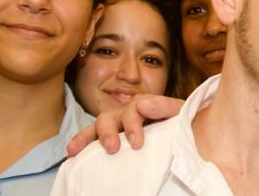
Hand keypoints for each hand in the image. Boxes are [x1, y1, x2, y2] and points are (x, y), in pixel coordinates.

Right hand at [66, 94, 183, 156]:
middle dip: (107, 132)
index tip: (137, 143)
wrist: (186, 137)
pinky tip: (72, 154)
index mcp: (142, 107)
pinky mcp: (111, 142)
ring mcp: (116, 129)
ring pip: (96, 127)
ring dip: (86, 137)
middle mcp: (125, 116)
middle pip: (109, 117)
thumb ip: (164, 106)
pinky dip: (80, 144)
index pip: (132, 109)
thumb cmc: (180, 123)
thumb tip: (141, 104)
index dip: (132, 124)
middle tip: (113, 148)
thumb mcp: (178, 112)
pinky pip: (91, 141)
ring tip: (76, 150)